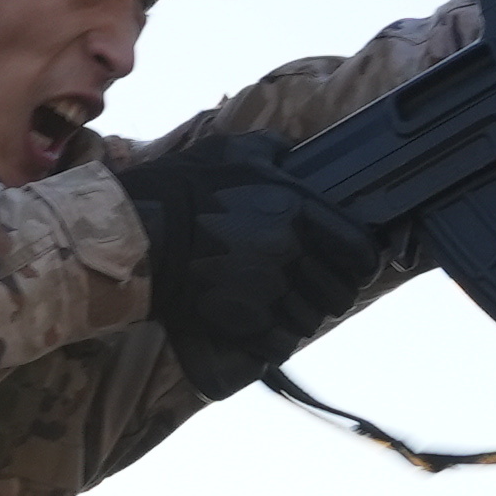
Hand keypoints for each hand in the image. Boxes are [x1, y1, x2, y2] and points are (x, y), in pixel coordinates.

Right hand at [115, 128, 391, 395]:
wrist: (133, 233)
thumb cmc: (180, 188)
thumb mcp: (231, 151)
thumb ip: (274, 150)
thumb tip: (296, 153)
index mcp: (294, 206)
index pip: (359, 251)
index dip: (362, 265)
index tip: (354, 269)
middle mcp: (286, 248)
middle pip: (339, 294)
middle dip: (329, 296)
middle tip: (311, 292)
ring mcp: (264, 287)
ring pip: (309, 322)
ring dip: (298, 318)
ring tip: (277, 307)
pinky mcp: (241, 320)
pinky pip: (280, 344)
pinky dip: (274, 342)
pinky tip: (260, 328)